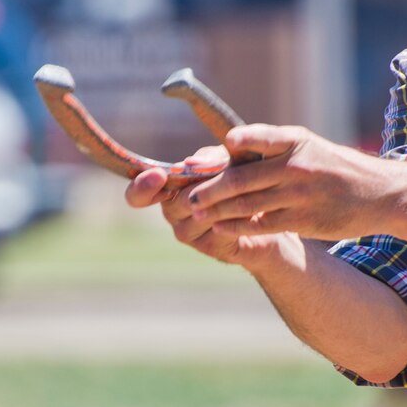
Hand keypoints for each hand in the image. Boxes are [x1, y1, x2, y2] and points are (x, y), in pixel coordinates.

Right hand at [125, 142, 294, 267]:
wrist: (268, 215)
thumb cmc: (240, 180)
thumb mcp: (225, 161)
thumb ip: (209, 159)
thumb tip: (188, 165)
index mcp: (167, 189)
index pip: (138, 195)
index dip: (142, 187)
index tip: (158, 176)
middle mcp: (172, 213)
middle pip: (176, 202)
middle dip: (203, 187)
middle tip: (228, 176)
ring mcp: (188, 233)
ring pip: (199, 215)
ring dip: (224, 200)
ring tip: (247, 189)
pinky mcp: (210, 247)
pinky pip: (219, 228)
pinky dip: (236, 215)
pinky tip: (251, 209)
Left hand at [182, 125, 392, 243]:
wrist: (376, 194)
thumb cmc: (332, 166)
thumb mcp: (307, 145)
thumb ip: (270, 146)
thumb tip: (226, 146)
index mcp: (295, 141)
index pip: (258, 138)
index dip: (231, 144)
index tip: (202, 153)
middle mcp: (297, 166)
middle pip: (242, 178)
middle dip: (210, 188)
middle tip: (188, 195)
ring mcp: (300, 195)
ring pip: (248, 204)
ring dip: (218, 210)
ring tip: (198, 211)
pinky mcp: (304, 220)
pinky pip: (263, 224)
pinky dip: (239, 226)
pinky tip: (221, 226)